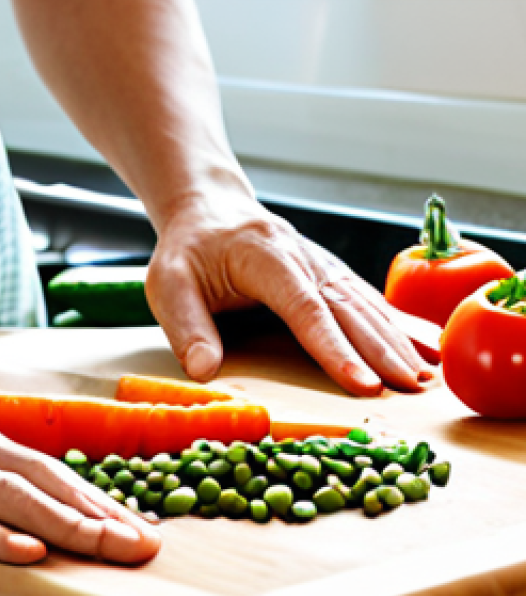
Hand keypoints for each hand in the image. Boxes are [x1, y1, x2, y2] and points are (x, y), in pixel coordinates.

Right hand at [0, 351, 161, 564]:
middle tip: (144, 546)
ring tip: (107, 547)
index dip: (93, 499)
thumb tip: (17, 481)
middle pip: (41, 482)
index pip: (46, 469)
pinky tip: (24, 552)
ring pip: (6, 496)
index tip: (134, 525)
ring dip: (62, 524)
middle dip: (97, 516)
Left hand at [146, 181, 431, 395]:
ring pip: (365, 302)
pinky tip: (421, 345)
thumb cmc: (188, 250)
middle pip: (347, 306)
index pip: (304, 307)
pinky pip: (366, 297)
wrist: (209, 208)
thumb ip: (186, 327)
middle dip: (382, 349)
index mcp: (264, 257)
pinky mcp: (328, 272)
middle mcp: (302, 258)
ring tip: (426, 376)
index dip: (335, 347)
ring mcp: (320, 263)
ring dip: (398, 338)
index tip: (362, 382)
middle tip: (410, 388)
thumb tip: (204, 371)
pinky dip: (395, 322)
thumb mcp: (169, 284)